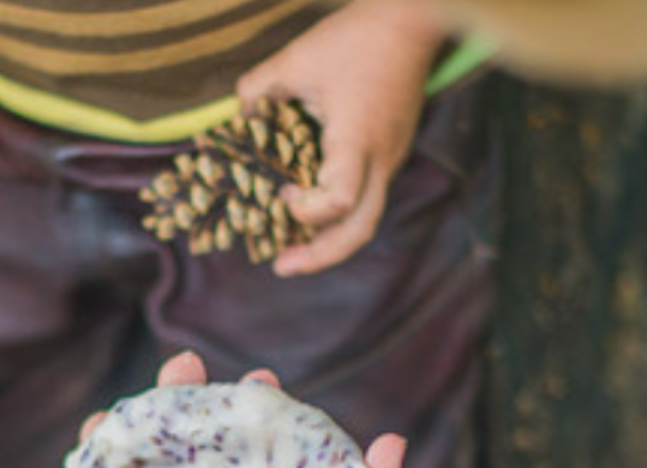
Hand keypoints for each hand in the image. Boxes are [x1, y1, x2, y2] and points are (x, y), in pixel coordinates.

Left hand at [237, 0, 445, 276]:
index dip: (306, 211)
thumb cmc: (354, 37)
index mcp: (356, 141)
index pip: (338, 202)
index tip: (282, 193)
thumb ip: (258, 91)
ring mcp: (391, 160)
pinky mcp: (392, 154)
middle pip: (359, 231)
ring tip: (293, 250)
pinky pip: (369, 199)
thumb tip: (235, 118)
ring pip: (367, 220)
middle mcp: (381, 160)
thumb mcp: (296, 60)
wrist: (411, 21)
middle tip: (281, 265)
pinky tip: (313, 214)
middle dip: (319, 256)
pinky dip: (340, 216)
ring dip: (330, 241)